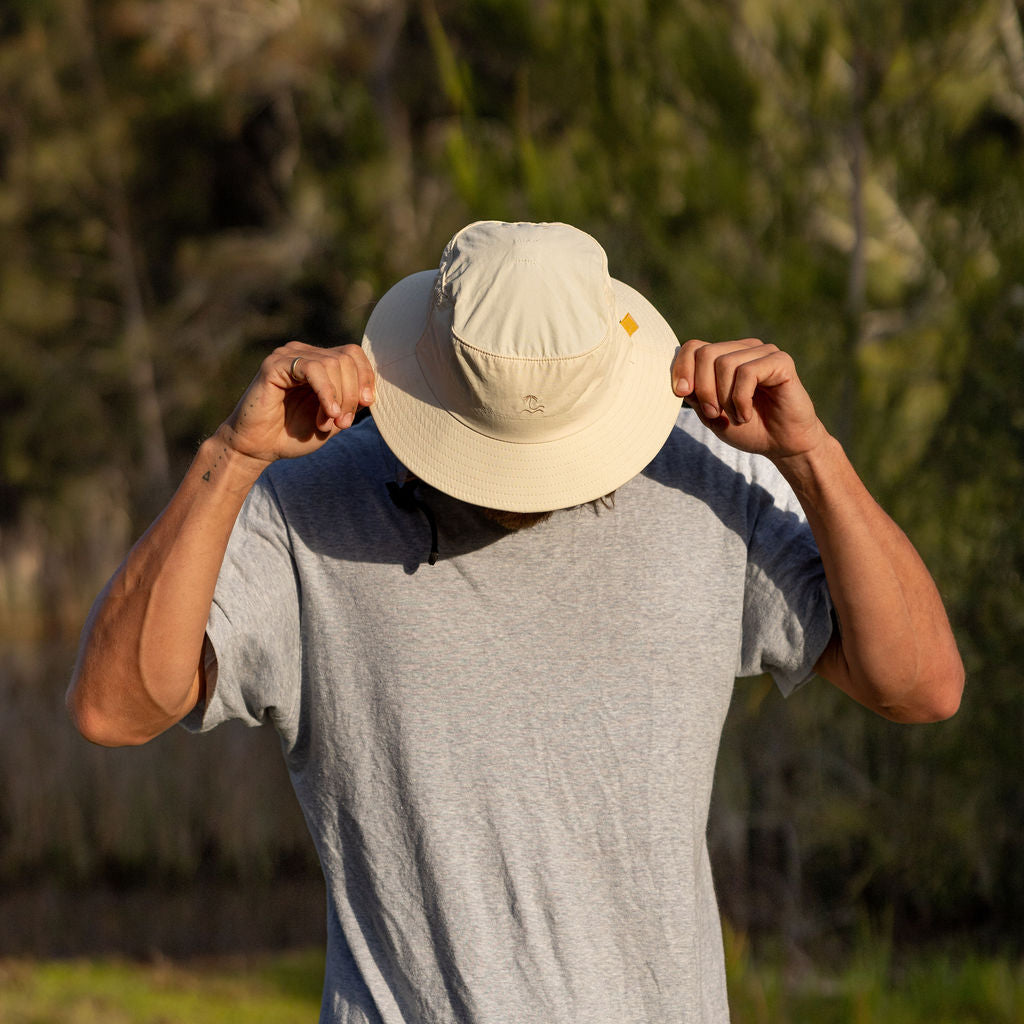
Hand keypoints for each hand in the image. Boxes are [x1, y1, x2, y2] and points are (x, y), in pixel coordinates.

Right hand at [217, 342, 374, 463]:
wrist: (258, 448)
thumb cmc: (292, 435)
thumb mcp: (332, 419)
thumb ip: (351, 403)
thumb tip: (371, 391)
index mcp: (318, 363)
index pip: (352, 354)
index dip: (365, 377)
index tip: (367, 404)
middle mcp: (304, 354)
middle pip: (346, 358)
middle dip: (353, 393)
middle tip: (343, 422)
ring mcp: (288, 356)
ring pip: (332, 363)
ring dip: (339, 398)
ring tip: (328, 423)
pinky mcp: (274, 364)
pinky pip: (312, 369)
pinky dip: (326, 392)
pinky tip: (328, 412)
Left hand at [671, 338, 827, 460]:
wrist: (781, 444)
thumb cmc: (747, 429)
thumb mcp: (711, 415)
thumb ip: (695, 395)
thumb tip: (679, 380)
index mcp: (724, 357)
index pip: (693, 347)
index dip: (681, 368)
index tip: (681, 394)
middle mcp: (743, 349)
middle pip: (706, 353)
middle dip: (703, 388)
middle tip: (713, 414)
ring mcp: (763, 352)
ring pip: (724, 363)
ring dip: (724, 398)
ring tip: (736, 417)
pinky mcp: (780, 361)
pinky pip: (747, 373)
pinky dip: (741, 399)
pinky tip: (746, 414)